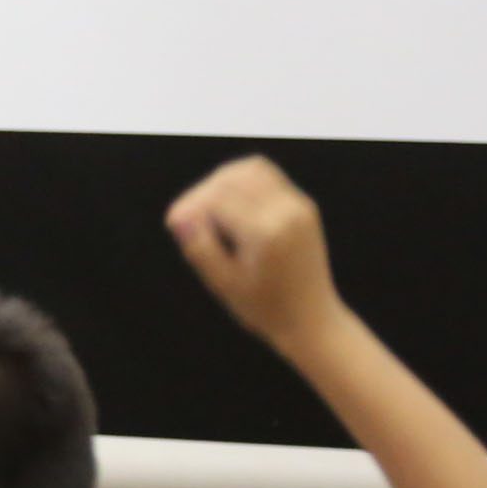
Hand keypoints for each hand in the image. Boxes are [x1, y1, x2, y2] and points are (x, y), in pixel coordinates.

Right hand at [165, 155, 345, 349]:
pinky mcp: (303, 205)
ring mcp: (299, 205)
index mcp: (266, 233)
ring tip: (208, 206)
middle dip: (203, 192)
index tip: (174, 223)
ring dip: (222, 180)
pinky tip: (231, 204)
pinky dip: (243, 181)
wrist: (312, 319)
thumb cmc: (266, 308)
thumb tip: (178, 218)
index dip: (189, 206)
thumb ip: (200, 248)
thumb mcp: (224, 285)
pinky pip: (268, 176)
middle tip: (188, 216)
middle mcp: (286, 212)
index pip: (217, 198)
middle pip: (231, 178)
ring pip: (251, 169)